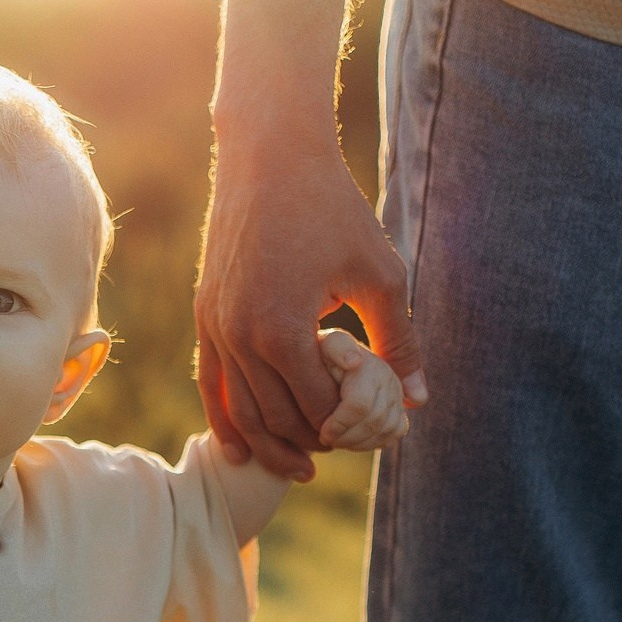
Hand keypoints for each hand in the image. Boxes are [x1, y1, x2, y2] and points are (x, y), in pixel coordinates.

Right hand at [195, 144, 427, 482]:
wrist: (270, 154)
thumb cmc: (333, 208)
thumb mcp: (381, 274)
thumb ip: (399, 340)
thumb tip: (417, 399)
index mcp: (282, 330)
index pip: (316, 407)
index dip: (347, 428)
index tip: (373, 434)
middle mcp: (239, 336)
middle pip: (276, 417)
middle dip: (312, 441)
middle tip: (345, 449)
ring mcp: (215, 326)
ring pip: (240, 410)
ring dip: (270, 443)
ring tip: (299, 466)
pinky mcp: (204, 314)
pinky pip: (211, 383)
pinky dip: (226, 420)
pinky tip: (241, 450)